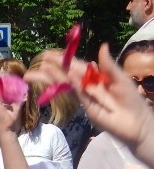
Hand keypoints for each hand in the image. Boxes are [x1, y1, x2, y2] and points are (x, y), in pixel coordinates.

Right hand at [24, 44, 153, 154]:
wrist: (135, 122)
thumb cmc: (130, 100)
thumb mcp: (120, 78)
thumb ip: (108, 65)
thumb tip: (102, 46)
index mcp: (94, 76)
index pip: (75, 65)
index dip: (62, 59)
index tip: (47, 55)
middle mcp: (86, 85)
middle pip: (65, 76)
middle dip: (49, 71)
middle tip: (33, 65)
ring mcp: (84, 97)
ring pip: (65, 85)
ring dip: (52, 78)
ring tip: (37, 73)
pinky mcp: (86, 107)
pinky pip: (78, 94)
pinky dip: (72, 85)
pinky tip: (65, 76)